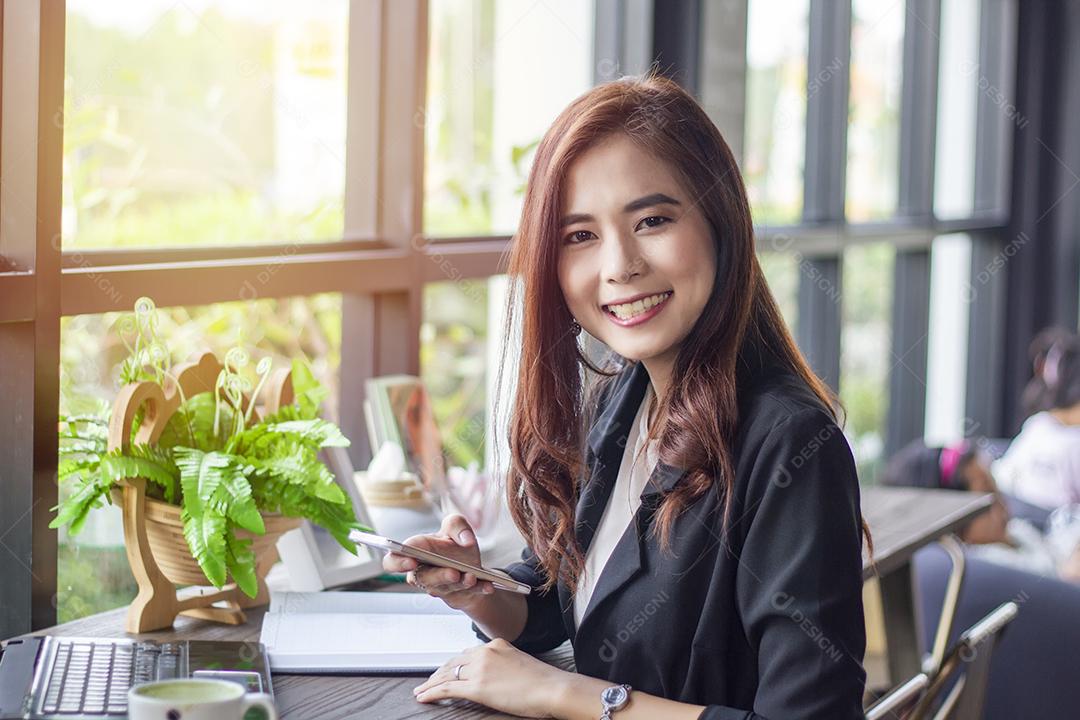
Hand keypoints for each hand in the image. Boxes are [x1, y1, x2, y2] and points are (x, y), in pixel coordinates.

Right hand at [381, 513, 495, 611]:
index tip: (410, 561)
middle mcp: (423, 573)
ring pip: (445, 589)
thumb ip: (457, 524)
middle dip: (438, 576)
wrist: (471, 564)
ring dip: (460, 583)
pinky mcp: (457, 596)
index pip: (393, 561)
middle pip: (422, 579)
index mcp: (415, 553)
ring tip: (471, 577)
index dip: (398, 563)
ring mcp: (439, 587)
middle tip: (452, 572)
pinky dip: (479, 590)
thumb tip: (465, 539)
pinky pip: (468, 595)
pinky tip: (489, 586)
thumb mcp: (455, 527)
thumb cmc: (454, 545)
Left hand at [412, 638, 572, 716]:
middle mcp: (485, 652)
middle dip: (438, 673)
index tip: (445, 671)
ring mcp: (480, 668)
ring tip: (421, 691)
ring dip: (431, 684)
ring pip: (446, 675)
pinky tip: (423, 697)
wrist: (552, 688)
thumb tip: (494, 677)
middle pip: (454, 663)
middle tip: (427, 682)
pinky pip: (447, 689)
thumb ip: (503, 665)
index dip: (452, 664)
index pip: (467, 654)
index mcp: (496, 645)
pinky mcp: (477, 687)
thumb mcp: (520, 664)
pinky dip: (431, 693)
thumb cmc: (543, 681)